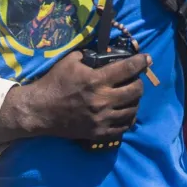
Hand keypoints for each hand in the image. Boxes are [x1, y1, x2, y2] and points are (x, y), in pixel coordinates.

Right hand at [0, 50, 149, 144]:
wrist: (39, 111)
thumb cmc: (54, 83)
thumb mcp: (70, 61)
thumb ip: (90, 56)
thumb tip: (105, 54)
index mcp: (96, 80)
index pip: (128, 69)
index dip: (141, 62)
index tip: (147, 59)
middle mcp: (103, 100)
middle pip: (136, 90)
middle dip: (139, 82)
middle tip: (136, 79)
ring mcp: (102, 119)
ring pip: (132, 110)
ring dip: (135, 101)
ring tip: (130, 96)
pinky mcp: (98, 133)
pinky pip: (123, 128)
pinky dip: (128, 119)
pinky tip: (125, 113)